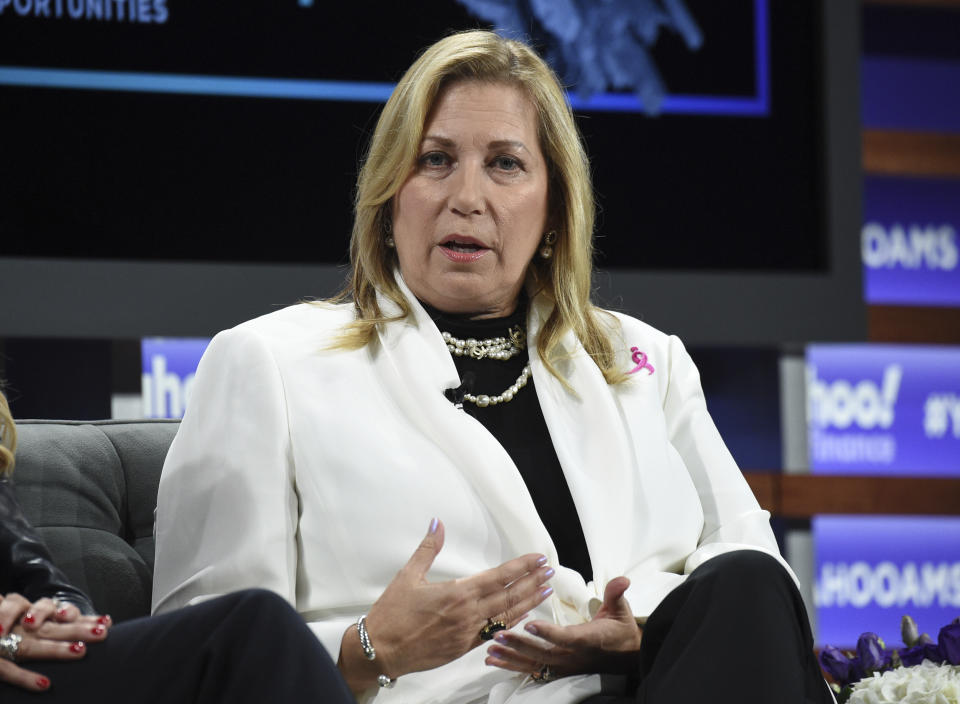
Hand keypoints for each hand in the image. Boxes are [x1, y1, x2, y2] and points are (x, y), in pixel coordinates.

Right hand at [0, 593, 110, 692]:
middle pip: (50, 626)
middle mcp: (14, 628)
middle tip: (104, 632)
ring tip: (81, 651)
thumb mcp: (13, 620)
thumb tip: (74, 633)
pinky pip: (5, 669)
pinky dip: (25, 678)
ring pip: (31, 644)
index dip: (80, 618)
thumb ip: (40, 625)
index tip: (107, 621)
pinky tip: (45, 685)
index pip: (55, 616)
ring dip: (56, 649)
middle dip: (78, 628)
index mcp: (22, 618)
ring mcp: (1, 641)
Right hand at [338, 519, 554, 690]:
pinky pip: (495, 632)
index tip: (538, 558)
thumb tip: (436, 522)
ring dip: (528, 602)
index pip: (498, 576)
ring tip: (545, 591)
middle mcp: (468, 614)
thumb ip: (428, 548)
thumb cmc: (392, 613)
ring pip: (506, 615)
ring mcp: (468, 634)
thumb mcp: (408, 576)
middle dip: (532, 582)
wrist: (381, 651)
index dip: (521, 566)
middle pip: (509, 595)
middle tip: (549, 571)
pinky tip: (522, 615)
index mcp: (457, 593)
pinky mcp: (464, 648)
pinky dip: (511, 622)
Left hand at [484, 576, 642, 678]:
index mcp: (588, 639)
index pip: (566, 637)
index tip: (530, 624)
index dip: (548, 633)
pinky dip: (512, 666)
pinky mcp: (557, 672)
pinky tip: (493, 661)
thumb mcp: (621, 610)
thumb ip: (616, 594)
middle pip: (543, 653)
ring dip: (511, 657)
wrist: (626, 658)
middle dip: (519, 645)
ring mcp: (564, 667)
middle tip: (498, 635)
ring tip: (490, 650)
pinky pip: (532, 671)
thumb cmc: (620, 631)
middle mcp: (573, 657)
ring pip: (535, 664)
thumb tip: (623, 579)